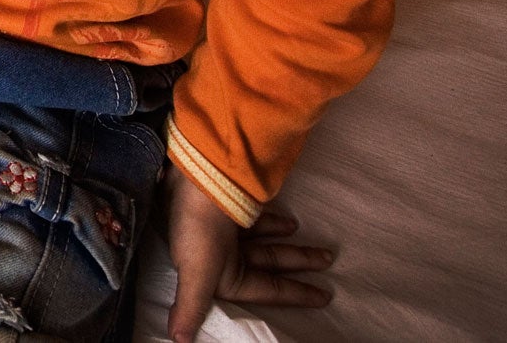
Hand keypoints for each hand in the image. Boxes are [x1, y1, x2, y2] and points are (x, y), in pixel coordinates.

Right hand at [164, 170, 332, 342]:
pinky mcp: (229, 212)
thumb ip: (190, 308)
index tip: (325, 298)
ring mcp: (227, 235)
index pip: (266, 291)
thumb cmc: (197, 231)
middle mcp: (222, 258)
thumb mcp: (196, 274)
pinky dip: (274, 225)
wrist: (193, 180)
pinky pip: (257, 223)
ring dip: (290, 246)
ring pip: (267, 245)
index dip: (295, 294)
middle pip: (270, 266)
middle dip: (299, 264)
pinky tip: (290, 223)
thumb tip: (177, 341)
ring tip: (316, 244)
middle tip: (328, 261)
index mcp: (218, 277)